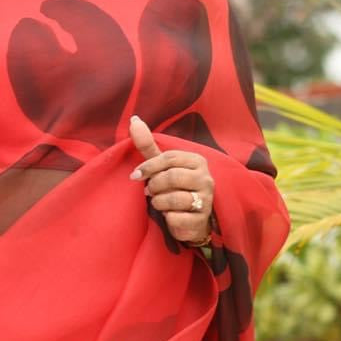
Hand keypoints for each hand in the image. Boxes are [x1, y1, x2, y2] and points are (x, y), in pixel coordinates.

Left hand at [128, 114, 213, 244]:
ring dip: (159, 202)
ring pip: (174, 198)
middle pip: (171, 177)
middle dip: (154, 186)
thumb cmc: (174, 188)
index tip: (136, 175)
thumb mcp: (162, 166)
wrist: (191, 220)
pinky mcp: (201, 219)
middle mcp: (206, 178)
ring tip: (159, 203)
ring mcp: (206, 199)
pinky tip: (170, 216)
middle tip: (150, 191)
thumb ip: (148, 145)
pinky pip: (176, 217)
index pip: (169, 158)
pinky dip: (167, 217)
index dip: (148, 167)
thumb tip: (134, 120)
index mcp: (197, 161)